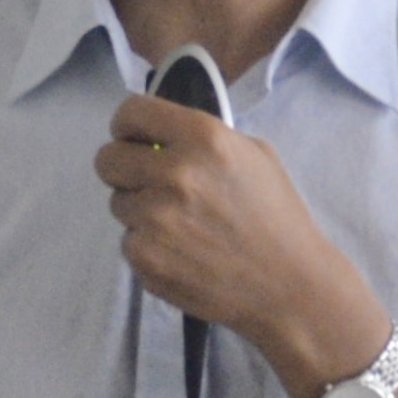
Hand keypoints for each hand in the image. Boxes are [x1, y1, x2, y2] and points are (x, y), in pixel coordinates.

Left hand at [99, 92, 393, 397]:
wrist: (289, 285)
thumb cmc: (276, 217)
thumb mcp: (253, 155)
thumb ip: (203, 139)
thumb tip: (161, 136)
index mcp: (203, 139)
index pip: (130, 113)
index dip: (127, 126)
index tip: (133, 139)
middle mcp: (175, 174)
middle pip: (108, 159)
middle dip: (124, 168)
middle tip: (148, 183)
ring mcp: (156, 218)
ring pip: (118, 202)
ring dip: (139, 211)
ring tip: (181, 225)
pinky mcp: (146, 257)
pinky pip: (128, 241)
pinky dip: (148, 246)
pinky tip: (183, 253)